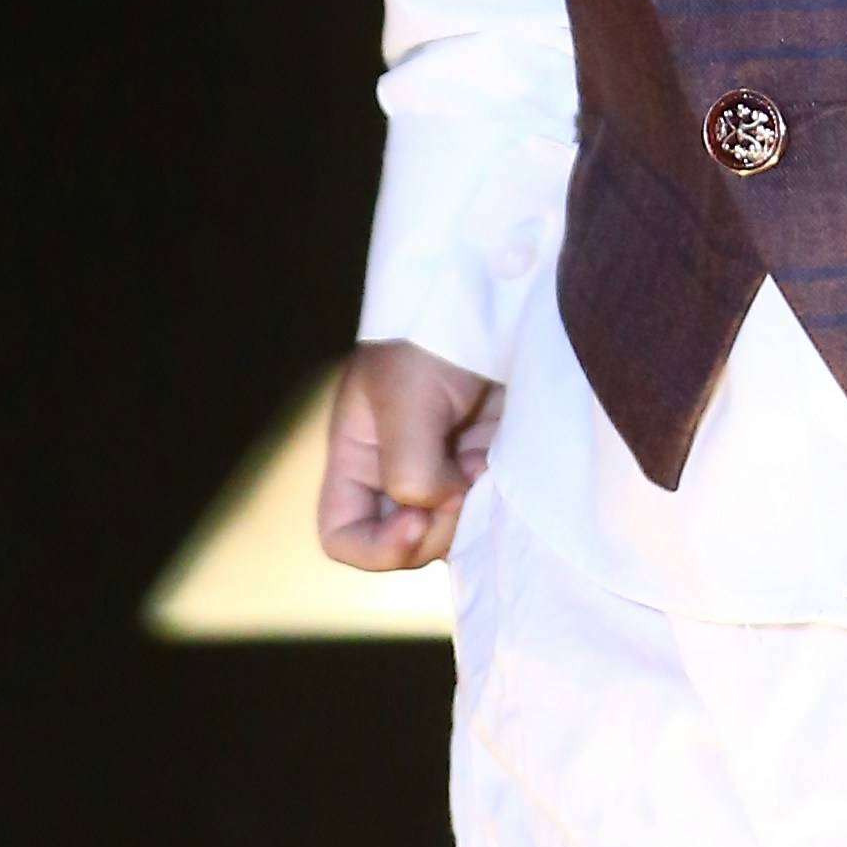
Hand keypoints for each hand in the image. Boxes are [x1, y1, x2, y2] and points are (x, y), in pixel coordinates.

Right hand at [317, 338, 503, 570]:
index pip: (343, 536)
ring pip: (453, 531)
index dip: (376, 547)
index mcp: (359, 458)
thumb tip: (437, 508)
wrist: (496, 299)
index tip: (416, 519)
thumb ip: (409, 466)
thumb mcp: (405, 395)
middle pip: (408, 544)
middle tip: (466, 483)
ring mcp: (447, 472)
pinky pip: (490, 509)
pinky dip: (498, 497)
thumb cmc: (432, 334)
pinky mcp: (489, 464)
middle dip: (437, 526)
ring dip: (472, 511)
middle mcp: (397, 474)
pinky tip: (503, 459)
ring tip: (485, 459)